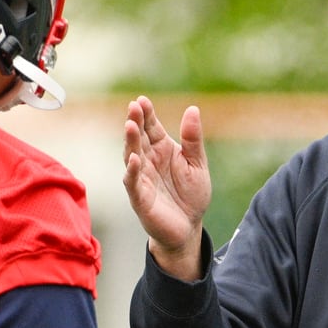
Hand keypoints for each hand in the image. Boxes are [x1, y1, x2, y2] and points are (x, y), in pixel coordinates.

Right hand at [122, 96, 210, 280]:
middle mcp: (148, 161)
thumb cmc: (191, 194)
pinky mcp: (139, 198)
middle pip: (138, 138)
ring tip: (131, 126)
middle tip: (133, 107)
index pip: (151, 127)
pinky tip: (133, 159)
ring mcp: (141, 178)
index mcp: (162, 149)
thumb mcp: (197, 163)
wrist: (189, 227)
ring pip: (131, 156)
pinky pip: (132, 182)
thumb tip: (193, 109)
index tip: (142, 100)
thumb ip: (193, 139)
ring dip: (130, 142)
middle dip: (135, 122)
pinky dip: (131, 171)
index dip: (147, 114)